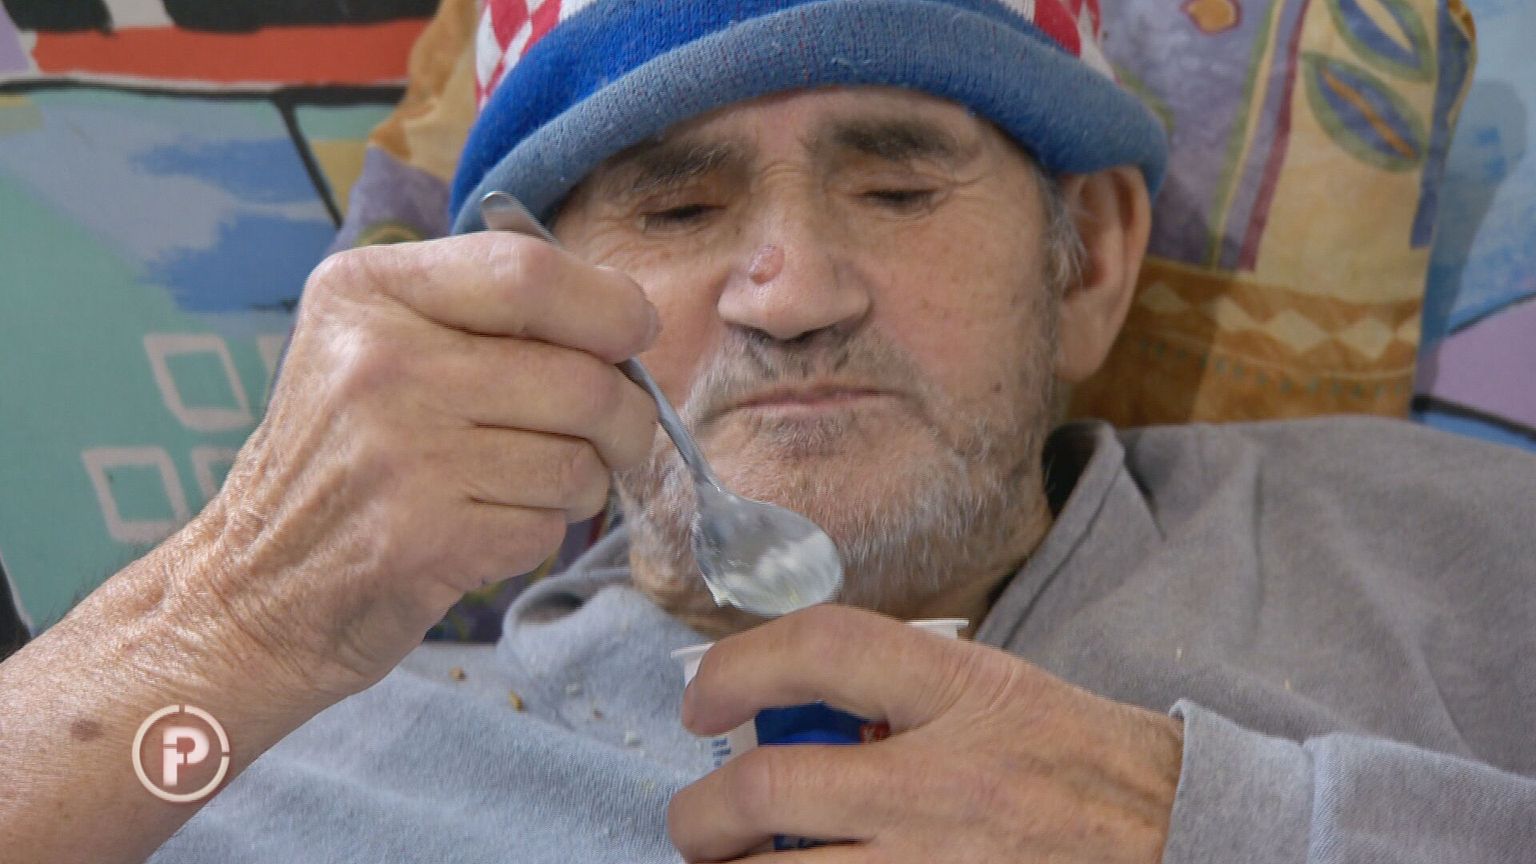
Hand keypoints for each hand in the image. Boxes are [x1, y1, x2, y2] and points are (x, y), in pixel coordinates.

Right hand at [181, 232, 658, 703]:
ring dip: (581, 481)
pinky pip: (548, 525)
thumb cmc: (343, 458)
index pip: (528, 272)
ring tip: (525, 484)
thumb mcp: (374, 344)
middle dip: (627, 414)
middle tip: (618, 432)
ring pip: (578, 459)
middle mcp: (377, 363)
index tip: (635, 331)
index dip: (609, 304)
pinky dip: (539, 532)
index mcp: (367, 292)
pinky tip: (486, 527)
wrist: (252, 589)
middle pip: (580, 376)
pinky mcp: (423, 538)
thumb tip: (628, 315)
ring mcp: (399, 454)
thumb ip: (484, 312)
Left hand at [669, 606, 1182, 862]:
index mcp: (961, 692)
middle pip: (771, 787)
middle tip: (695, 824)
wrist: (1185, 835)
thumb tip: (805, 718)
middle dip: (701, 813)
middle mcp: (943, 779)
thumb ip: (906, 694)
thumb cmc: (1086, 761)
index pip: (820, 646)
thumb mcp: (1003, 692)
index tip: (702, 702)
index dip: (737, 667)